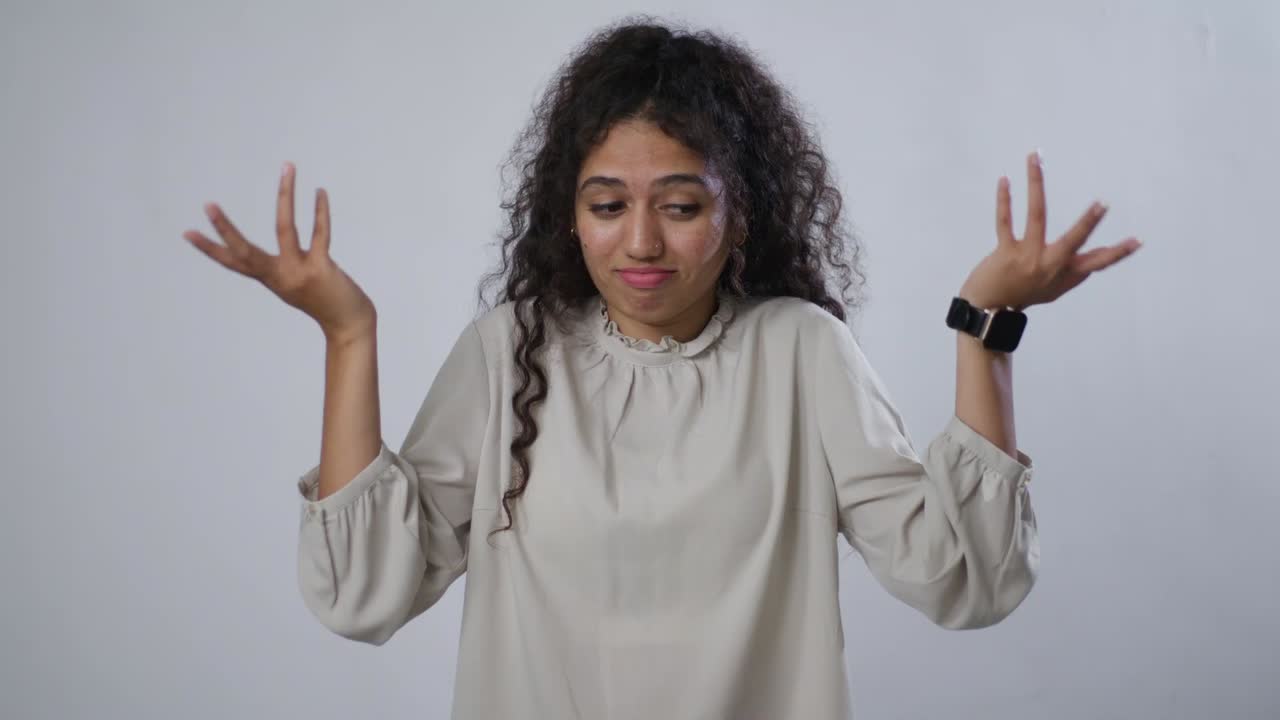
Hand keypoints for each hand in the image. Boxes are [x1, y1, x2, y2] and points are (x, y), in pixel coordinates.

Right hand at [184, 162, 376, 340]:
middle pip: (245, 251)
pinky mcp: (321, 269)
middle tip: (208, 204)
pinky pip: (320, 233)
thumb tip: (284, 239)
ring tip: (287, 168)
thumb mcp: (296, 284)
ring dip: (286, 195)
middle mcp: (279, 277)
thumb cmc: (324, 301)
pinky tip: (320, 191)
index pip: (233, 262)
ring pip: (285, 228)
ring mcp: (299, 273)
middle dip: (225, 228)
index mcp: (270, 279)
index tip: (187, 232)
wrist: (349, 325)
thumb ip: (284, 266)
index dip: (210, 248)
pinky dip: (320, 211)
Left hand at [958, 150, 1142, 310]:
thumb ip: (1074, 274)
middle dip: (1088, 222)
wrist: (990, 310)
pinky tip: (1005, 180)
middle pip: (1073, 240)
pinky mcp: (1005, 253)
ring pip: (1036, 215)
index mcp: (1065, 272)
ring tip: (1036, 159)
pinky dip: (1004, 199)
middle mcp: (1049, 264)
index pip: (1098, 262)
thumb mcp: (1055, 289)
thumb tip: (1096, 262)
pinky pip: (1004, 221)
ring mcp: (1027, 257)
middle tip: (1102, 204)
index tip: (1138, 240)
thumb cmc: (1025, 295)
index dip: (1118, 253)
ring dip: (1036, 184)